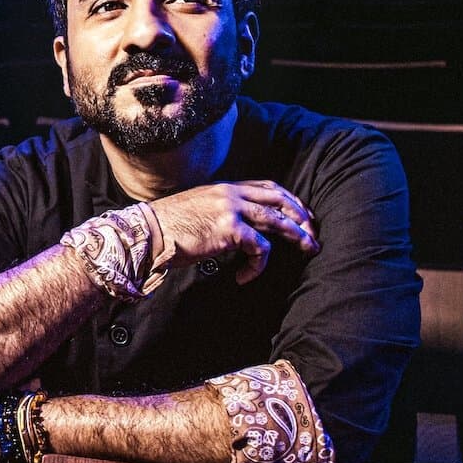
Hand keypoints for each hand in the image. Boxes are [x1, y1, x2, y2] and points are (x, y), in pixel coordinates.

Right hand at [148, 180, 319, 284]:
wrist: (149, 233)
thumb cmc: (168, 228)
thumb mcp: (198, 210)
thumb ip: (220, 212)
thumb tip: (238, 231)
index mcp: (225, 187)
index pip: (266, 186)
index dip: (288, 199)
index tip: (301, 213)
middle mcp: (231, 193)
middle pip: (279, 199)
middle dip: (301, 216)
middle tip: (313, 233)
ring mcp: (232, 208)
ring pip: (278, 219)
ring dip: (297, 235)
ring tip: (307, 249)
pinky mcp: (230, 229)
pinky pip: (260, 248)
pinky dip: (258, 265)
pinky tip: (245, 276)